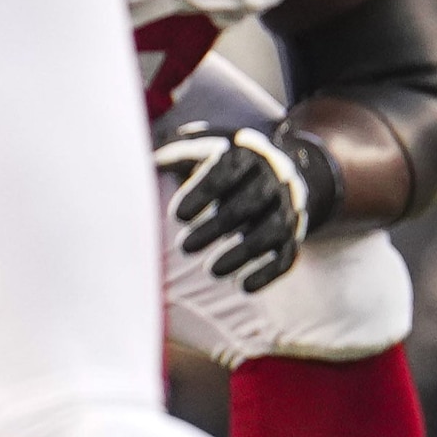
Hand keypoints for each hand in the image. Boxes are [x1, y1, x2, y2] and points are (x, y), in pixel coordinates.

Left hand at [161, 124, 334, 294]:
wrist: (280, 172)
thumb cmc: (225, 164)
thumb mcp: (204, 149)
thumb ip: (174, 154)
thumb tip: (141, 161)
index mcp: (246, 151)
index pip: (226, 169)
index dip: (202, 192)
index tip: (176, 216)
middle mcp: (273, 176)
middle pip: (249, 202)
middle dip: (217, 226)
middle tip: (184, 248)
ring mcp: (288, 205)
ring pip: (272, 229)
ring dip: (243, 253)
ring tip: (211, 272)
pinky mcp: (295, 233)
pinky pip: (288, 254)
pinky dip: (269, 272)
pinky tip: (245, 287)